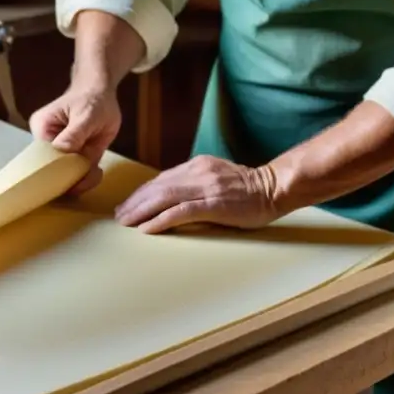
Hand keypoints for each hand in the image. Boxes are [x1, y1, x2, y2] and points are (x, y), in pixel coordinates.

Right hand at [29, 86, 121, 193]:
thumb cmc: (91, 98)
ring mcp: (62, 152)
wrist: (102, 93)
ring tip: (95, 172)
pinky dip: (88, 178)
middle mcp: (48, 143)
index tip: (72, 177)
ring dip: (82, 180)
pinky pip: (79, 174)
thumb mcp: (85, 114)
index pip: (43, 156)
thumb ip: (74, 134)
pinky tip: (97, 173)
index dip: (56, 171)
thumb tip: (61, 151)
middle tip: (89, 175)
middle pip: (54, 170)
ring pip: (68, 176)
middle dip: (71, 179)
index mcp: (42, 129)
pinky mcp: (76, 157)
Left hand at [115, 155, 278, 233]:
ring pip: (163, 198)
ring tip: (126, 223)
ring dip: (141, 211)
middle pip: (157, 187)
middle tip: (118, 216)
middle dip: (134, 202)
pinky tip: (147, 229)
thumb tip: (170, 196)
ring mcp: (206, 188)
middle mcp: (198, 173)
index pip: (161, 179)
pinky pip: (180, 212)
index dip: (141, 193)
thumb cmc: (248, 189)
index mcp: (197, 165)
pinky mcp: (214, 204)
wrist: (275, 188)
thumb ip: (195, 183)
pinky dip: (160, 220)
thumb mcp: (216, 177)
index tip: (127, 204)